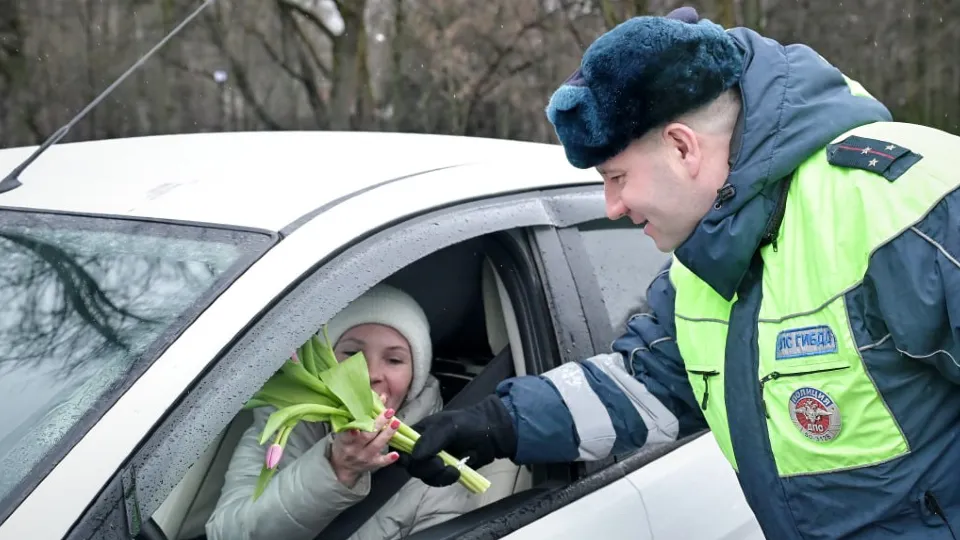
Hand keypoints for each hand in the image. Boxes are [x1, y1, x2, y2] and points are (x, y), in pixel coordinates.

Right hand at [329, 393, 400, 487]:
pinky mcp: (372, 464)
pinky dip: (388, 459)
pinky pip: (381, 462)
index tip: (357, 425)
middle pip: (367, 436)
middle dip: (379, 423)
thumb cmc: (344, 443)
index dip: (352, 431)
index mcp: (345, 440)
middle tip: (389, 412)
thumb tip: (376, 397)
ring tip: (396, 423)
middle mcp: (355, 449)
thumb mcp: (344, 431)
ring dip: (387, 434)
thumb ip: (357, 416)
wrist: (342, 466)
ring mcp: (364, 457)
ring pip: (377, 445)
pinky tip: (396, 454)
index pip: (348, 435)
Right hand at [397, 394, 517, 486]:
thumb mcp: (450, 426)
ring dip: (436, 475)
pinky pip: (435, 480)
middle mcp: (422, 446)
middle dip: (424, 467)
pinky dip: (444, 479)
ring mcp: (433, 459)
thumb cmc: (470, 423)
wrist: (492, 435)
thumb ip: (431, 440)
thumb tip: (414, 456)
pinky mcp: (443, 470)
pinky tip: (456, 473)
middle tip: (440, 463)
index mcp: (419, 431)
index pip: (399, 444)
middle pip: (410, 464)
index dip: (401, 454)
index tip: (411, 460)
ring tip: (452, 469)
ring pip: (422, 475)